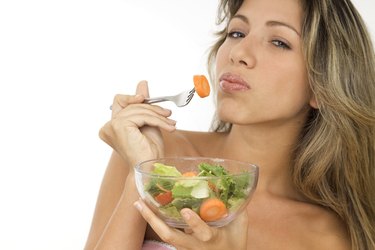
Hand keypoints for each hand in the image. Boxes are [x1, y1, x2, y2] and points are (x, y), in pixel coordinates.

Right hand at [99, 81, 176, 166]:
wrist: (151, 167)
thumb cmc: (149, 152)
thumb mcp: (148, 122)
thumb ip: (143, 105)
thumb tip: (142, 83)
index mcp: (112, 126)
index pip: (119, 101)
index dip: (132, 97)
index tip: (145, 97)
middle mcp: (108, 126)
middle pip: (131, 105)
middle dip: (152, 108)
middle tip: (168, 113)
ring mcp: (112, 126)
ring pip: (139, 110)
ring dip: (158, 116)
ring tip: (170, 123)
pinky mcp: (119, 127)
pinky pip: (142, 116)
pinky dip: (158, 121)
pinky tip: (168, 127)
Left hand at [134, 199, 248, 249]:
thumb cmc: (236, 241)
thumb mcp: (240, 225)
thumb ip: (237, 206)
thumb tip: (231, 183)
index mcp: (212, 240)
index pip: (203, 233)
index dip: (194, 223)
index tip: (185, 211)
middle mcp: (195, 246)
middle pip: (170, 236)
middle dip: (153, 220)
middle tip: (140, 203)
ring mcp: (186, 247)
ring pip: (165, 235)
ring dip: (150, 219)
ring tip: (138, 203)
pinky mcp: (181, 246)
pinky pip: (166, 233)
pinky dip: (155, 221)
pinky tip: (147, 208)